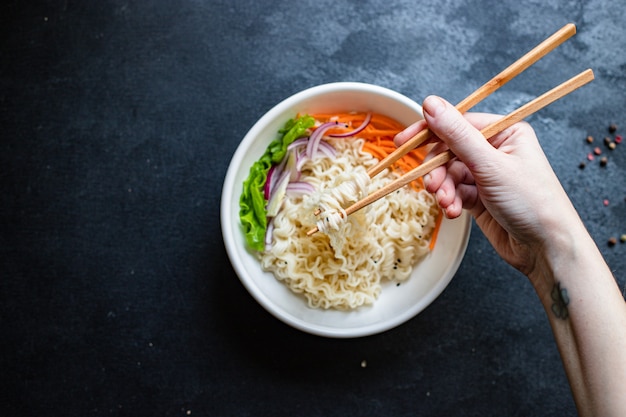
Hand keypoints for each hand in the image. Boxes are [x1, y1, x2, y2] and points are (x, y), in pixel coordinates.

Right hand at [396, 96, 580, 274]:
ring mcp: (486, 175)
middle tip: (431, 186)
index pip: (458, 123)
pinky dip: (450, 201)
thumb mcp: (490, 164)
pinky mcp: (479, 197)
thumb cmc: (532, 202)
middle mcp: (496, 150)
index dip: (430, 132)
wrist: (546, 248)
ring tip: (448, 203)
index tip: (404, 141)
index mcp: (505, 132)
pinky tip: (454, 212)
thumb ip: (457, 135)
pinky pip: (454, 192)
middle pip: (449, 151)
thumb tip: (430, 104)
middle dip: (438, 170)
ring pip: (448, 174)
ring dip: (443, 189)